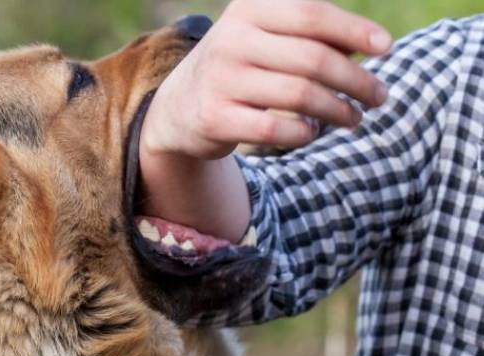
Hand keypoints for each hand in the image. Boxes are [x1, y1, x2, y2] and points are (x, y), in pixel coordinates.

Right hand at [139, 0, 392, 241]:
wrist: (179, 107)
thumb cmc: (241, 67)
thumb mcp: (266, 38)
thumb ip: (312, 36)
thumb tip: (373, 46)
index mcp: (248, 10)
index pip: (312, 14)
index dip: (355, 31)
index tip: (387, 49)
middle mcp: (231, 40)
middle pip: (313, 59)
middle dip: (356, 81)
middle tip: (380, 97)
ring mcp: (220, 79)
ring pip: (300, 96)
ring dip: (339, 111)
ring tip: (355, 118)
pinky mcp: (214, 118)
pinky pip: (276, 129)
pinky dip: (304, 133)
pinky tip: (312, 131)